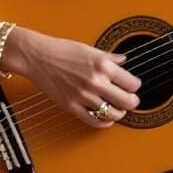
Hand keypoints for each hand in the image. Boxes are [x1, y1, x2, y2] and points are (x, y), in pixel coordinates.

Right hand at [21, 32, 140, 128]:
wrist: (38, 57)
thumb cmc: (63, 50)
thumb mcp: (90, 49)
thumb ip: (110, 57)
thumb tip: (124, 60)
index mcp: (102, 65)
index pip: (132, 83)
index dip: (135, 86)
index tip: (133, 86)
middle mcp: (95, 81)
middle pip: (127, 101)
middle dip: (132, 102)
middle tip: (131, 100)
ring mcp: (83, 96)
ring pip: (113, 114)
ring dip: (119, 113)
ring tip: (118, 109)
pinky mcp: (72, 106)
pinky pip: (94, 121)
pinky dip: (104, 123)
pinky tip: (106, 119)